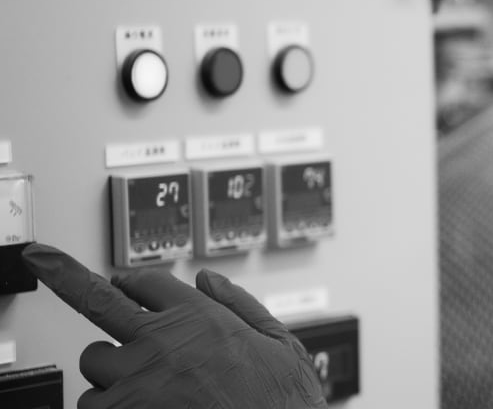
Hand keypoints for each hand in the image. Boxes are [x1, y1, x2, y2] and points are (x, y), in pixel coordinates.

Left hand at [22, 243, 325, 408]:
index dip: (133, 281)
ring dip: (110, 371)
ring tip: (140, 386)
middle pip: (98, 302)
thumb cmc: (282, 403)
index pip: (148, 282)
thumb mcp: (280, 345)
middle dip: (70, 279)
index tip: (121, 281)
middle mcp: (161, 340)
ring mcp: (136, 379)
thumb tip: (209, 281)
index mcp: (201, 318)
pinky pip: (91, 403)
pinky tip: (137, 407)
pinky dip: (108, 405)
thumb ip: (242, 306)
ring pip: (93, 362)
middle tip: (47, 262)